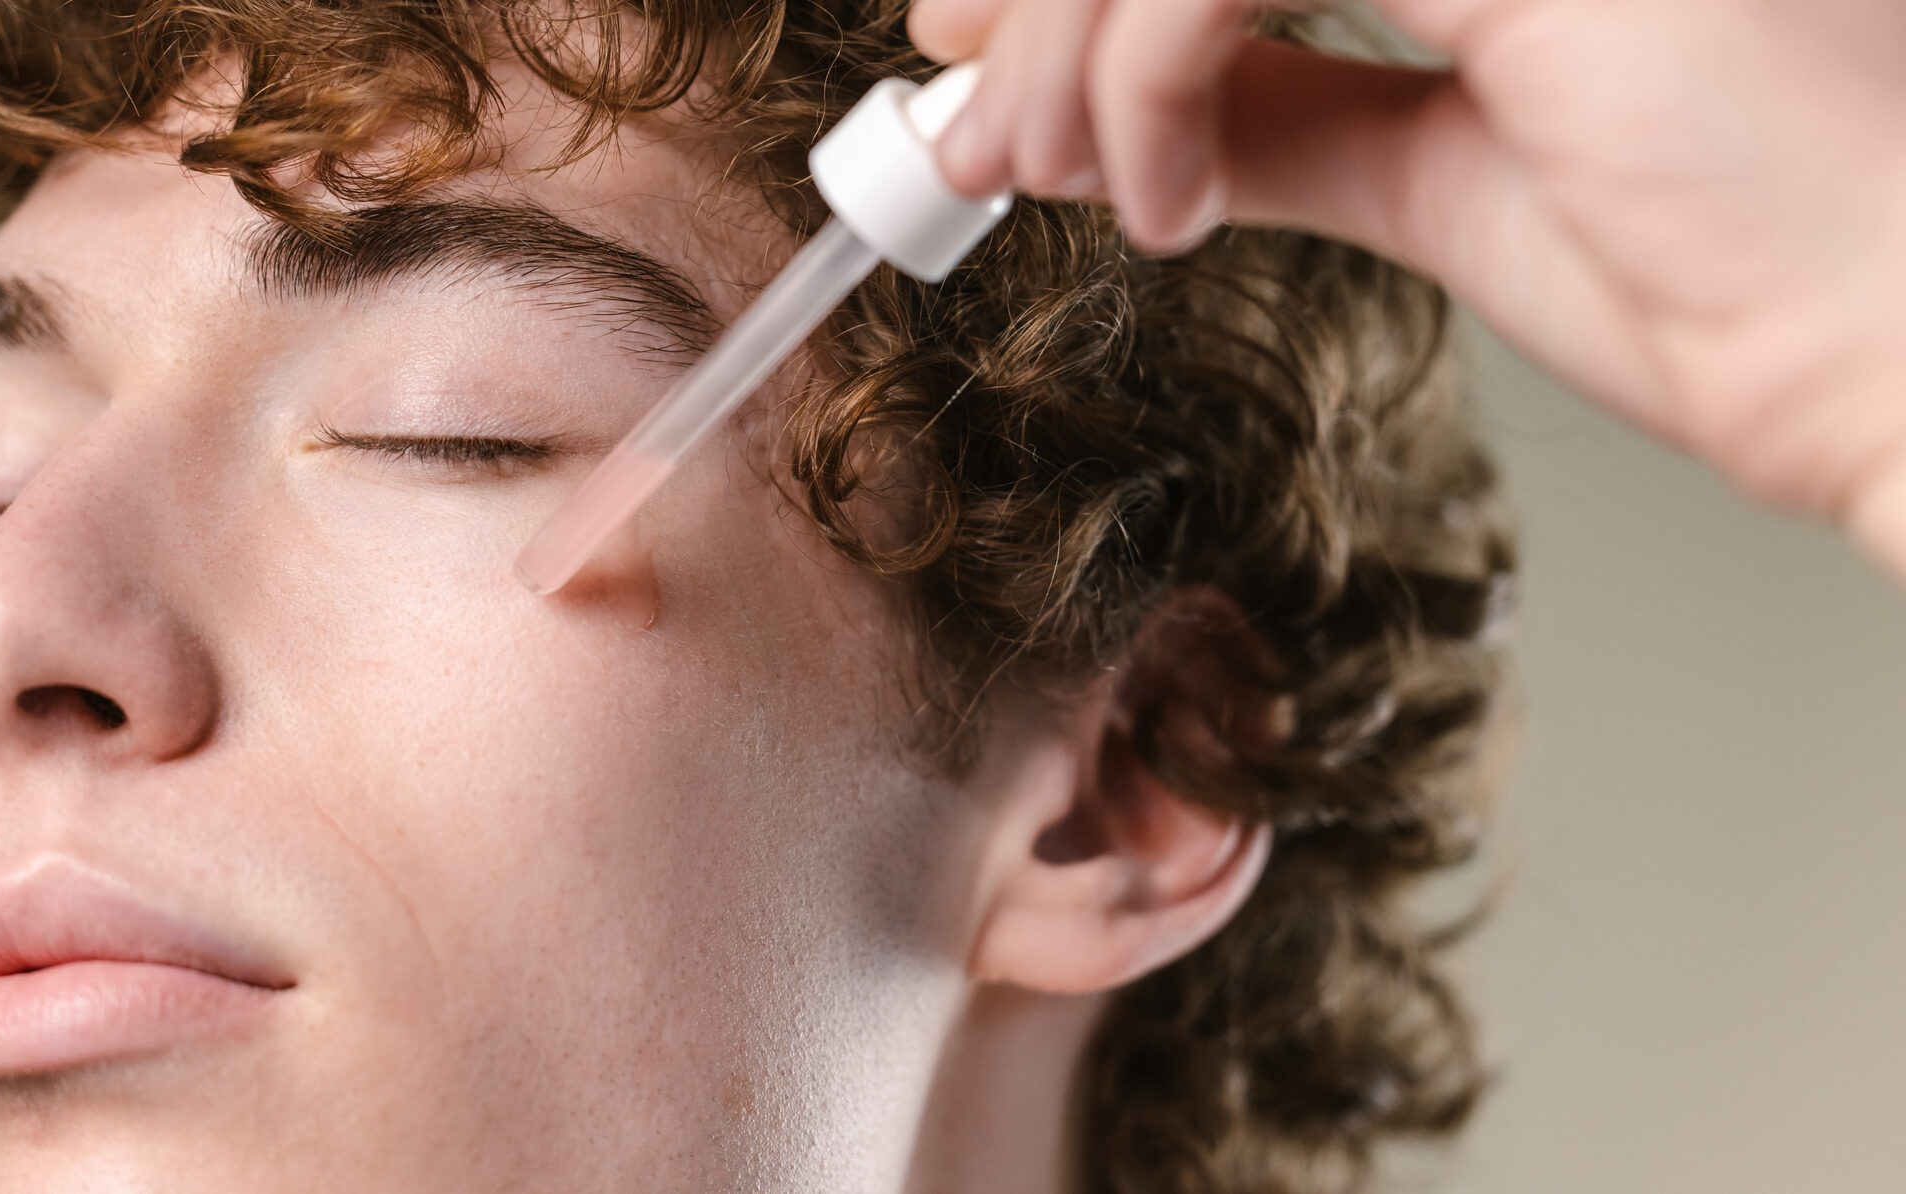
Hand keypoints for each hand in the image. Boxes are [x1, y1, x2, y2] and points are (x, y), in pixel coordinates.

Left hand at [911, 0, 1905, 577]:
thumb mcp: (1443, 169)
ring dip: (1068, 43)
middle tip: (969, 125)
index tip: (972, 46)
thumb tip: (1147, 98)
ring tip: (1053, 184)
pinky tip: (1168, 199)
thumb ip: (1299, 103)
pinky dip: (1143, 71)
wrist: (1892, 360)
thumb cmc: (1728, 276)